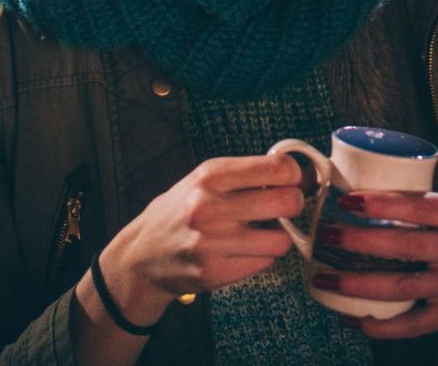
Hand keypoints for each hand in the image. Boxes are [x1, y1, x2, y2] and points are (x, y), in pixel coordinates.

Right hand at [102, 153, 302, 320]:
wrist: (142, 254)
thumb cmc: (178, 212)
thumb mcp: (200, 181)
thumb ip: (241, 175)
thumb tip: (295, 174)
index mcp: (209, 176)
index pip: (277, 167)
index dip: (294, 174)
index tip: (291, 180)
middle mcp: (210, 205)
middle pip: (286, 201)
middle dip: (292, 204)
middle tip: (283, 207)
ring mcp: (212, 241)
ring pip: (281, 239)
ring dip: (276, 237)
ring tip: (260, 234)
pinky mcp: (215, 272)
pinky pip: (264, 262)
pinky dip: (260, 257)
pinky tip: (243, 251)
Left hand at [315, 191, 437, 348]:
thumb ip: (409, 197)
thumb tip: (344, 182)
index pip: (420, 206)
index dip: (382, 204)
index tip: (344, 201)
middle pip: (408, 247)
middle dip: (361, 241)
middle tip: (324, 235)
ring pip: (404, 287)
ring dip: (358, 284)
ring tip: (322, 277)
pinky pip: (414, 325)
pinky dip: (380, 326)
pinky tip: (349, 318)